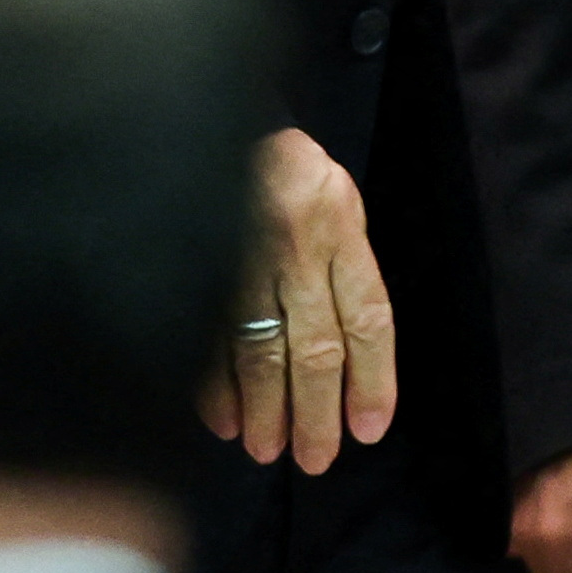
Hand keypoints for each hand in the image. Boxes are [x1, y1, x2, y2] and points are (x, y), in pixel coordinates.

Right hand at [197, 129, 395, 473]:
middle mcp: (296, 246)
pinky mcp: (199, 262)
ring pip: (260, 351)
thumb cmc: (286, 166)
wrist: (211, 113)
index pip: (366, 317)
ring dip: (265, 410)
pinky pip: (209, 336)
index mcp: (339, 225)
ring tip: (266, 451)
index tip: (368, 429)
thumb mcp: (335, 199)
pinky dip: (214, 385)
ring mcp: (243, 257)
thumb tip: (348, 352)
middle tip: (314, 459)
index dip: (371, 379)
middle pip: (314, 348)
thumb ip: (345, 265)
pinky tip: (223, 419)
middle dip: (315, 413)